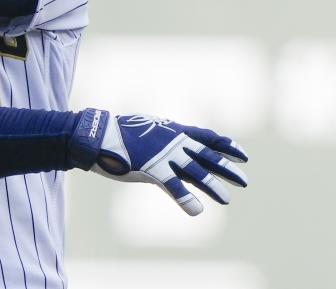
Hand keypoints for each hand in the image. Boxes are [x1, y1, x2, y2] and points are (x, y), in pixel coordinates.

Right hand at [91, 113, 248, 215]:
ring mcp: (165, 155)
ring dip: (213, 186)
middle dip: (227, 168)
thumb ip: (163, 141)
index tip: (242, 155)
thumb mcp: (147, 131)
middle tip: (243, 181)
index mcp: (173, 131)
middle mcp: (174, 141)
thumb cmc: (119, 133)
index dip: (226, 146)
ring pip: (197, 172)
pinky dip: (187, 199)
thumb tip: (171, 150)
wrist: (98, 135)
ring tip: (226, 198)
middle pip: (207, 156)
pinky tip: (196, 210)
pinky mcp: (153, 169)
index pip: (207, 137)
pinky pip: (175, 187)